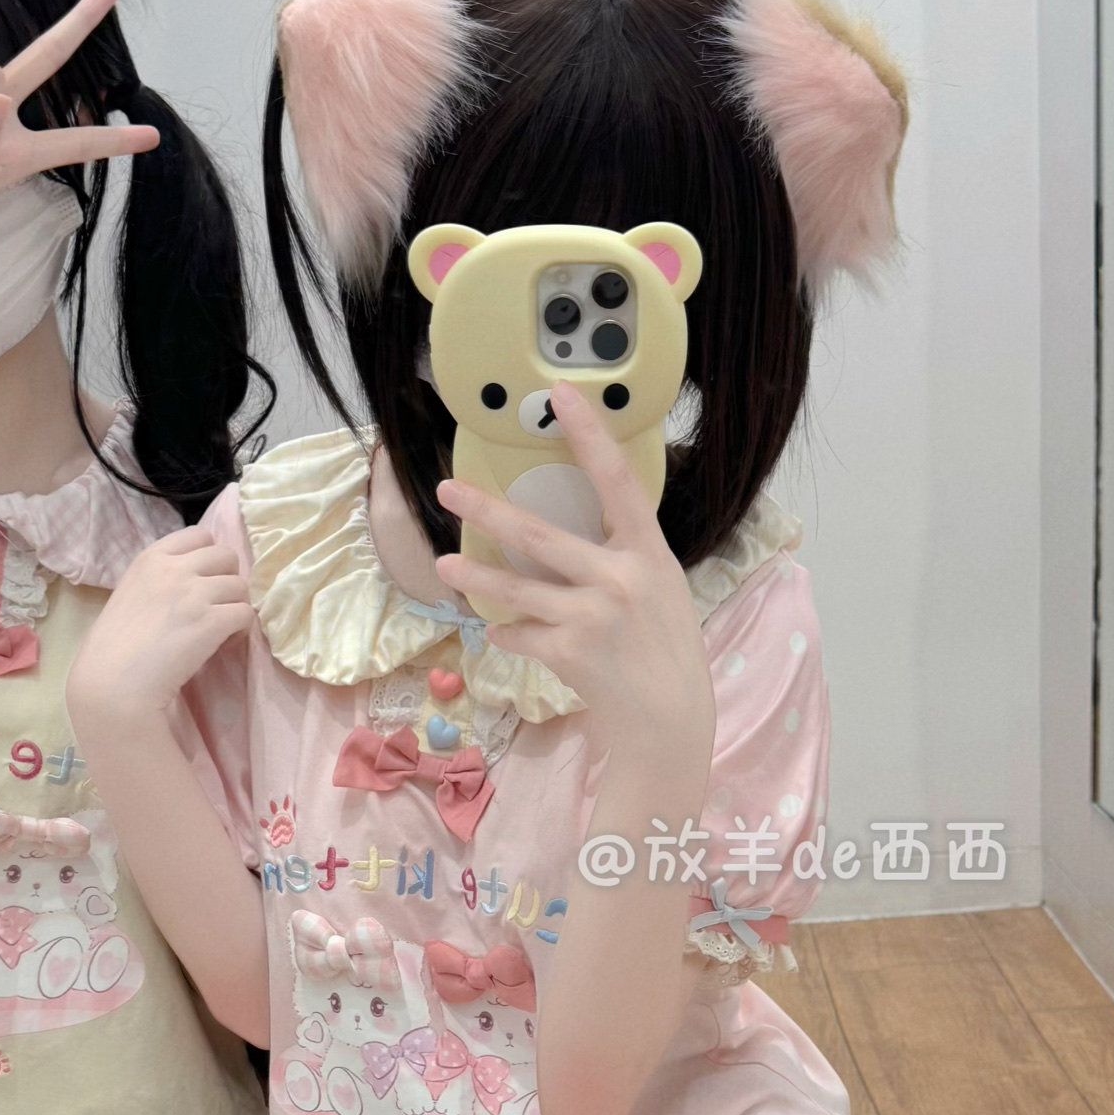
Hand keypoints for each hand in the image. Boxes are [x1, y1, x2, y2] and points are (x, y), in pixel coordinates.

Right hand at [67, 524, 253, 735]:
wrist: (113, 683)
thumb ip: (159, 581)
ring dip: (235, 607)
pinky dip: (241, 630)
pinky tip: (223, 644)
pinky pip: (246, 614)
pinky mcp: (211, 621)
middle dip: (227, 580)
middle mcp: (175, 568)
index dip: (209, 558)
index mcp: (151, 557)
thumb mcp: (131, 594)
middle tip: (217, 606)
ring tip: (220, 631)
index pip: (199, 535)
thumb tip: (192, 585)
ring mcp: (194, 593)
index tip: (202, 582)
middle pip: (226, 556)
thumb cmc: (114, 649)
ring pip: (240, 586)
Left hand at [432, 383, 713, 770]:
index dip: (589, 434)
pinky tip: (499, 631)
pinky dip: (507, 633)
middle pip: (541, 535)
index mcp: (648, 552)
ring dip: (476, 579)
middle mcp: (620, 578)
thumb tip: (566, 535)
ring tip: (443, 568)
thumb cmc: (665, 650)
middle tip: (448, 490)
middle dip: (488, 511)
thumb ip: (621, 558)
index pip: (617, 480)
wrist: (670, 719)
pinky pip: (521, 634)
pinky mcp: (569, 653)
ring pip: (517, 589)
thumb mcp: (659, 589)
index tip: (560, 395)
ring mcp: (592, 616)